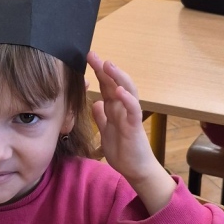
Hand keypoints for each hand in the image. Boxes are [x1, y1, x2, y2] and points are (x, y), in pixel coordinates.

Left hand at [87, 51, 173, 212]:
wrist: (135, 170)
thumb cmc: (122, 150)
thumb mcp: (105, 131)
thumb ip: (101, 116)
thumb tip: (95, 102)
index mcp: (115, 108)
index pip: (106, 85)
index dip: (97, 72)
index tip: (87, 58)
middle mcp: (123, 108)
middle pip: (115, 83)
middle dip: (104, 68)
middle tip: (92, 54)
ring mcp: (130, 116)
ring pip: (127, 91)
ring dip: (118, 77)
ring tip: (108, 65)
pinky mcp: (135, 127)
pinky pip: (133, 110)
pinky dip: (127, 99)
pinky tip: (119, 91)